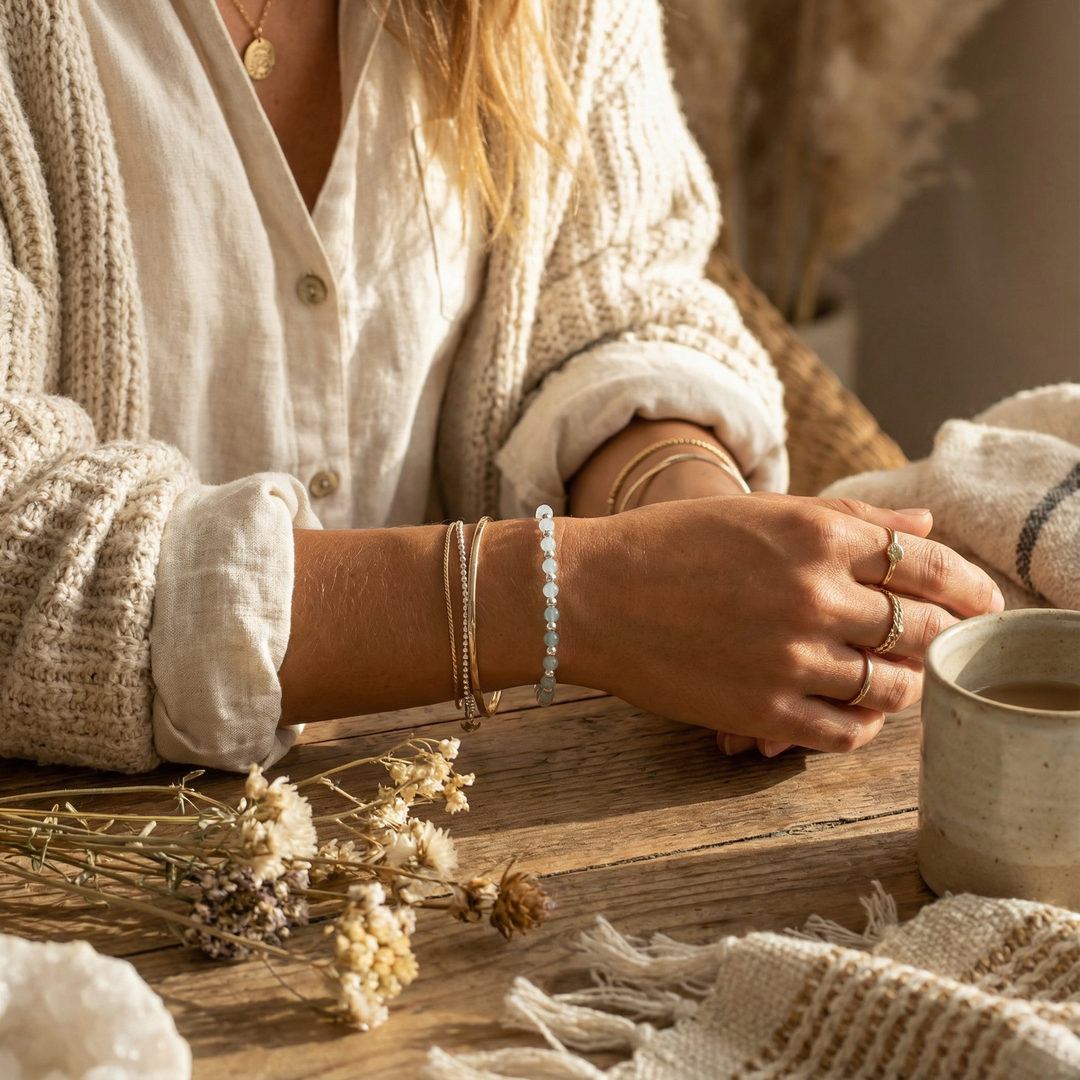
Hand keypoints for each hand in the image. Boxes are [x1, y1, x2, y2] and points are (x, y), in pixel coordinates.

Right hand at [560, 495, 1003, 755]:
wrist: (590, 595)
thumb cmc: (671, 545)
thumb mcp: (763, 512)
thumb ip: (851, 520)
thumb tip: (926, 530)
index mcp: (816, 536)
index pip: (928, 567)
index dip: (968, 587)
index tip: (982, 601)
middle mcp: (813, 595)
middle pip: (919, 629)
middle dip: (942, 637)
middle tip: (941, 642)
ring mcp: (789, 659)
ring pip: (892, 688)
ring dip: (905, 684)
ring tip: (894, 677)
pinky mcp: (762, 712)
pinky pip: (846, 732)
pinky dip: (865, 727)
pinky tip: (856, 711)